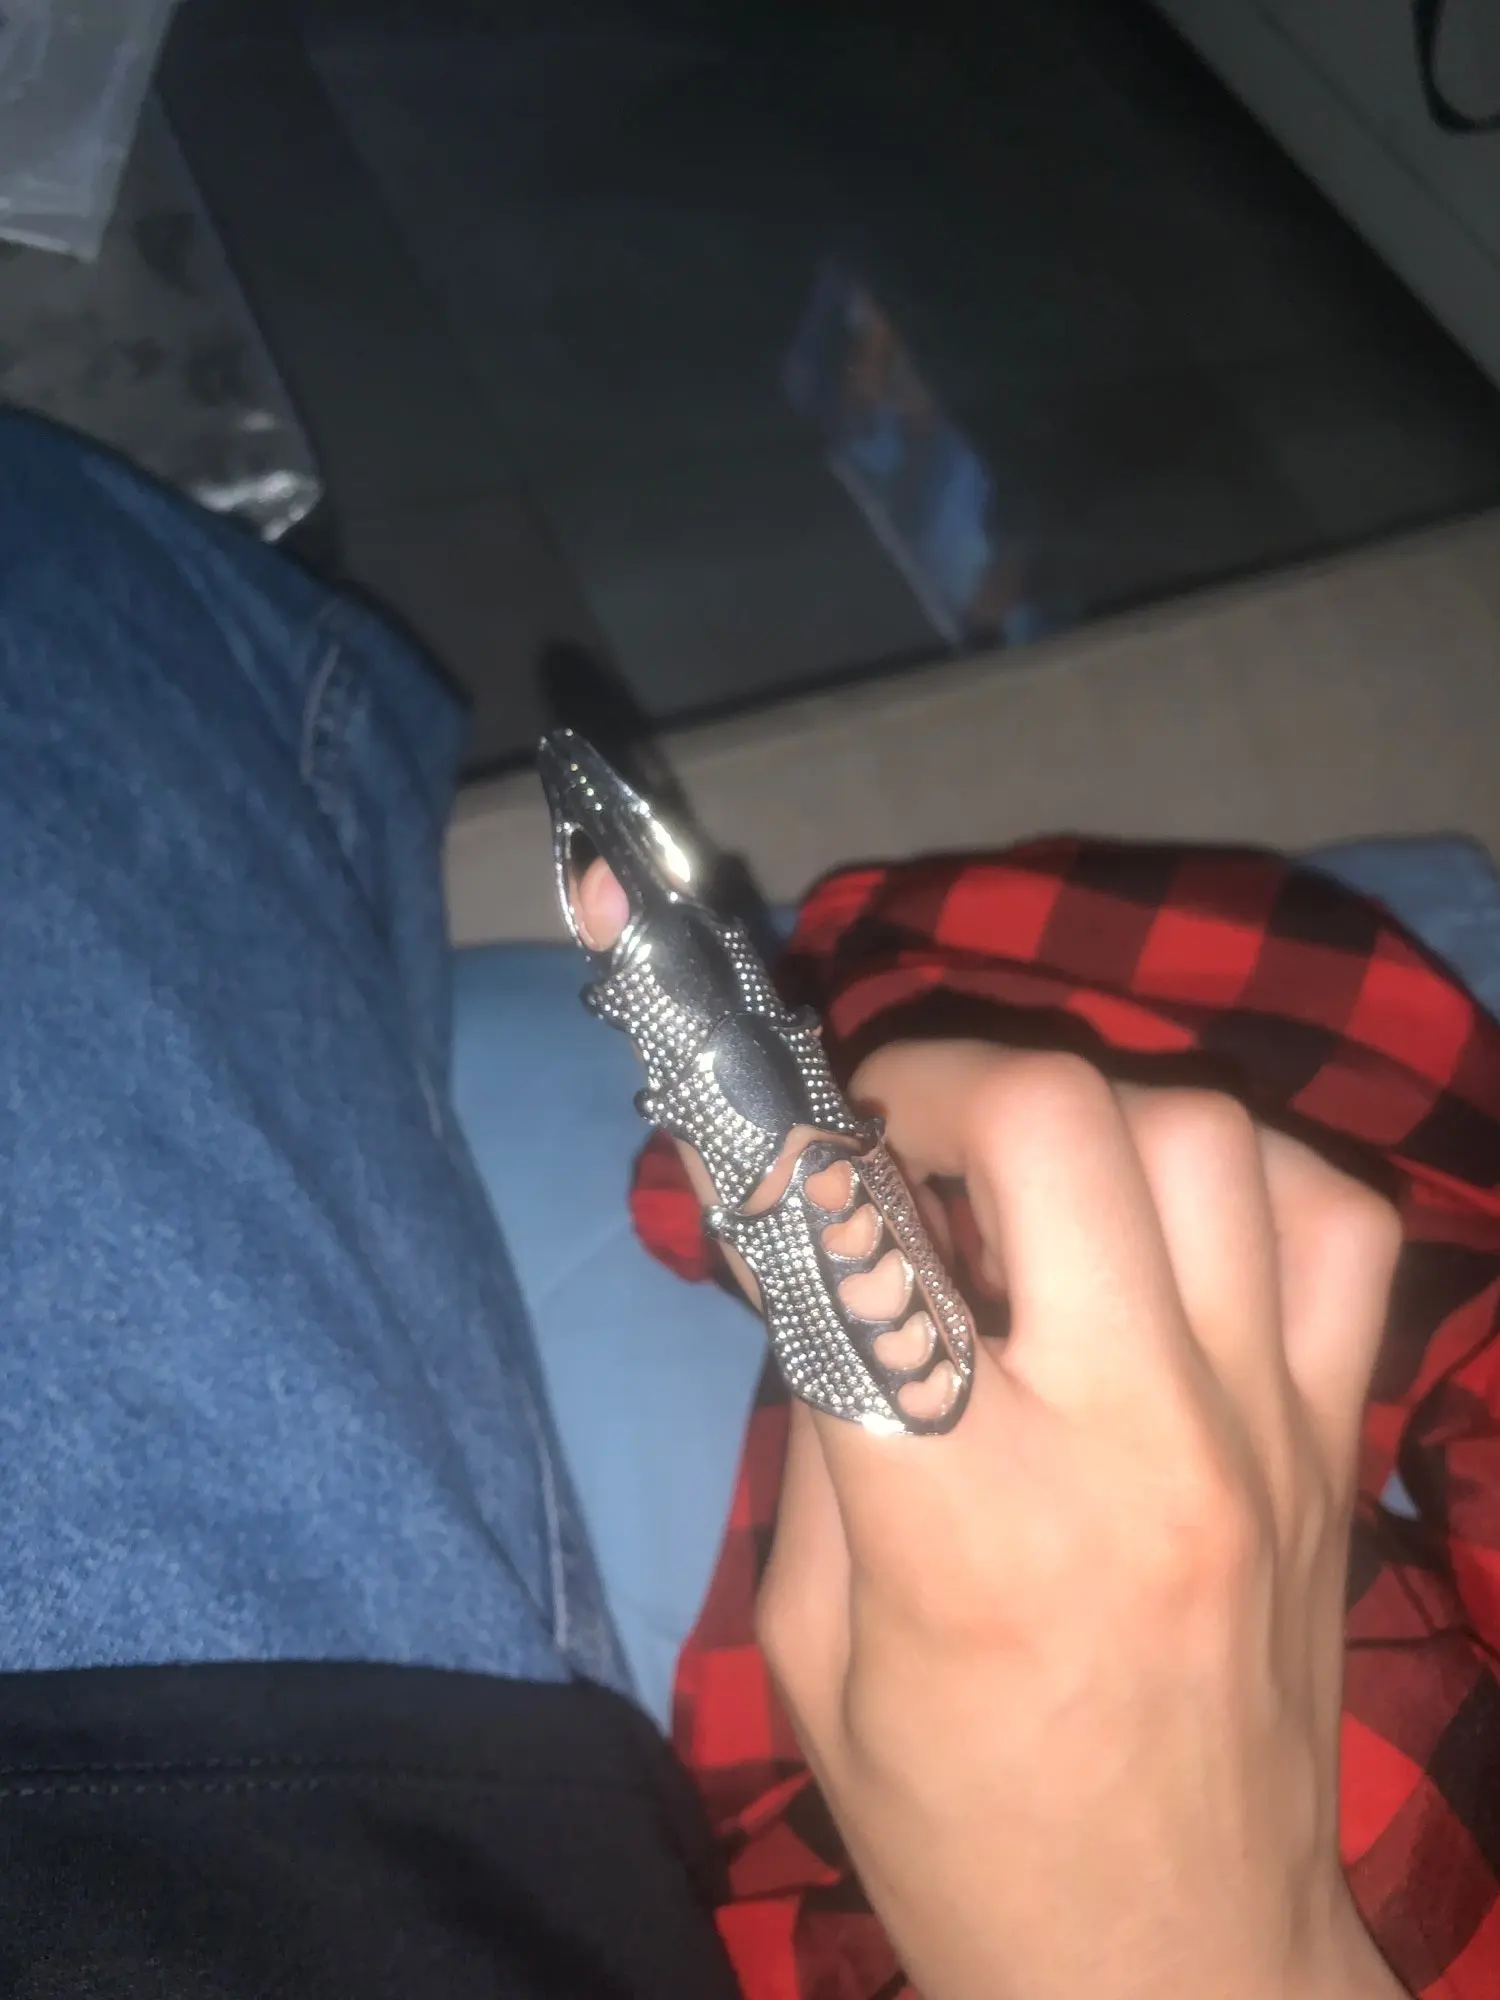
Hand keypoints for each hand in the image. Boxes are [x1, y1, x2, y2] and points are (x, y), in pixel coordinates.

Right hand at [570, 862, 1406, 1999]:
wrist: (1175, 1962)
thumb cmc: (955, 1824)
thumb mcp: (815, 1652)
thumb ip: (824, 1431)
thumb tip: (824, 1250)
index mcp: (966, 1521)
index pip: (856, 1245)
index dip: (774, 1150)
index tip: (740, 1121)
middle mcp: (1135, 1438)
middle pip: (1057, 1121)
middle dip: (939, 1076)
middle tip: (889, 1127)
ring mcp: (1265, 1426)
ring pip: (1204, 1136)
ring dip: (1087, 1116)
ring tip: (1024, 1176)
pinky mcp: (1340, 1440)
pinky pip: (1339, 1222)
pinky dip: (1250, 1177)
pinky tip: (1173, 1224)